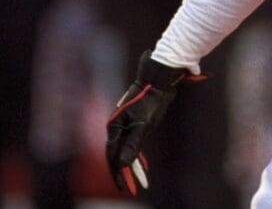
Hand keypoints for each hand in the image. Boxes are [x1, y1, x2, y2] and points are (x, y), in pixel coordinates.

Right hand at [105, 51, 203, 194]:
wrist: (159, 81)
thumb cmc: (150, 101)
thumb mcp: (143, 125)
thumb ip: (132, 144)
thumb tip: (123, 163)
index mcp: (114, 127)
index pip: (112, 154)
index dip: (116, 172)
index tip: (122, 187)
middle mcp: (117, 127)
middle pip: (116, 155)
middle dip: (122, 173)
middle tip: (129, 190)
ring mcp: (125, 125)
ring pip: (125, 150)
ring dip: (131, 166)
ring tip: (138, 183)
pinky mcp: (135, 124)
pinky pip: (132, 144)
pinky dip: (137, 156)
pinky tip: (142, 166)